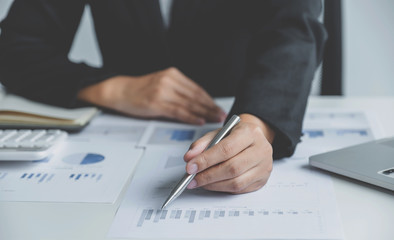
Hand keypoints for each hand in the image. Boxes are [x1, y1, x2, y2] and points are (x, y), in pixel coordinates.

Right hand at [77, 67, 225, 124]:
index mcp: (173, 74)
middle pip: (196, 96)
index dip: (210, 99)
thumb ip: (178, 92)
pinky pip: (178, 111)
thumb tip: (197, 105)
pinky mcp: (156, 103)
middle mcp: (169, 80)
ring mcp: (162, 91)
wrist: (119, 91)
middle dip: (211, 107)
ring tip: (216, 119)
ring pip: (189, 104)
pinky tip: (200, 120)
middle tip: (222, 114)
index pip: (196, 88)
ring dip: (205, 113)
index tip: (219, 107)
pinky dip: (191, 117)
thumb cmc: (140, 90)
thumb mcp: (161, 84)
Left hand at [183, 114, 274, 193]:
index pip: (226, 149)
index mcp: (250, 133)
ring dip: (213, 185)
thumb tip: (189, 158)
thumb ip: (202, 144)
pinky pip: (239, 189)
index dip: (206, 160)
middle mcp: (261, 150)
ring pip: (236, 182)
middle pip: (232, 168)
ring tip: (199, 182)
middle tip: (192, 178)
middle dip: (208, 175)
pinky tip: (212, 184)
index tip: (190, 167)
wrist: (254, 139)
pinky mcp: (262, 180)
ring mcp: (264, 167)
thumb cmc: (235, 136)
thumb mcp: (218, 133)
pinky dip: (222, 188)